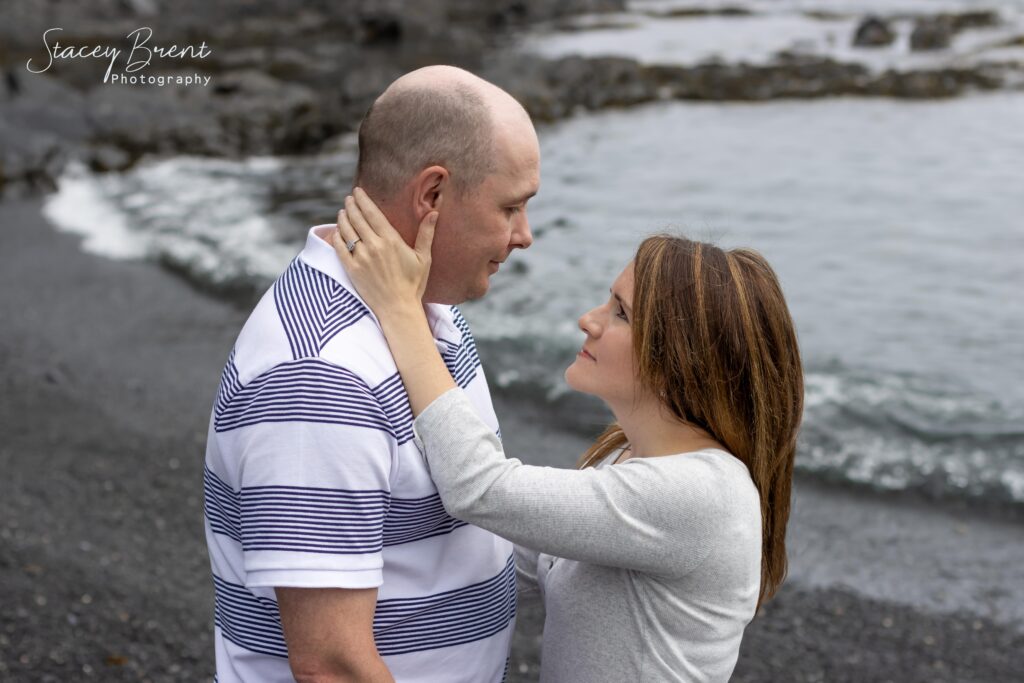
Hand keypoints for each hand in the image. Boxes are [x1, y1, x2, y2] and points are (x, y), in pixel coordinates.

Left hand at [332, 187, 437, 314]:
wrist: (398, 308)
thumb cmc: (413, 284)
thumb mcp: (424, 258)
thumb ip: (426, 234)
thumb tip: (434, 212)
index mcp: (391, 240)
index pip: (372, 213)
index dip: (363, 199)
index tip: (357, 191)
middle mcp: (374, 246)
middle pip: (357, 218)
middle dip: (351, 205)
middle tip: (349, 198)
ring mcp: (361, 258)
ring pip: (346, 230)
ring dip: (343, 218)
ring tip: (343, 212)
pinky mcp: (351, 269)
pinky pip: (339, 247)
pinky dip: (336, 236)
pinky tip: (337, 231)